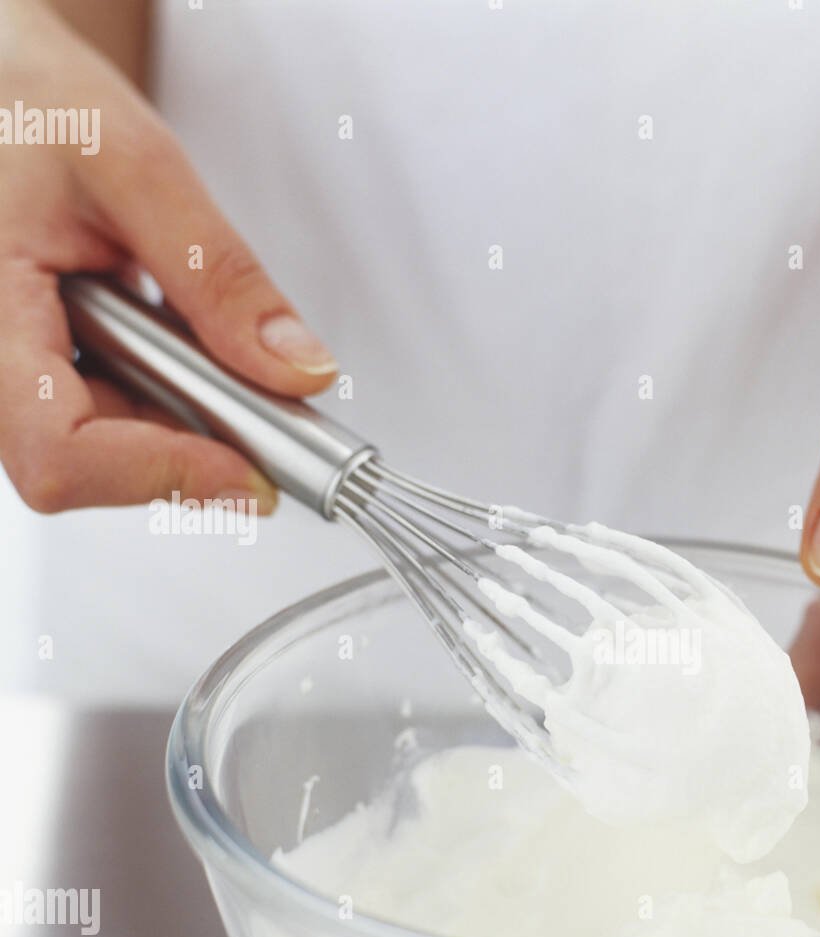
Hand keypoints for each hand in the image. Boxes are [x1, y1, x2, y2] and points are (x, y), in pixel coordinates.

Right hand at [0, 0, 337, 513]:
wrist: (6, 84)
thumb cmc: (36, 103)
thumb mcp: (138, 169)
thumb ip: (219, 277)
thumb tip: (296, 370)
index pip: (57, 449)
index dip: (159, 475)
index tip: (251, 473)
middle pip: (88, 464)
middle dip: (189, 449)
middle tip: (268, 411)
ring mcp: (11, 373)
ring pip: (105, 452)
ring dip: (183, 421)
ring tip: (207, 342)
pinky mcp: (42, 372)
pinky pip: (109, 419)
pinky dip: (168, 399)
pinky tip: (179, 344)